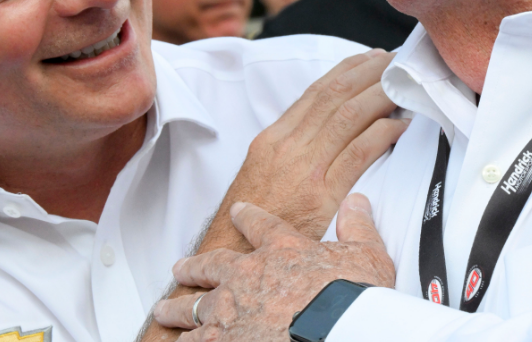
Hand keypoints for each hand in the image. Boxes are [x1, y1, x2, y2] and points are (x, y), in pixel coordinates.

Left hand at [153, 195, 394, 340]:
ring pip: (192, 306)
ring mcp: (229, 311)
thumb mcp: (367, 255)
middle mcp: (247, 275)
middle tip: (180, 266)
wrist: (333, 329)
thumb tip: (359, 202)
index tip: (237, 211)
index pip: (259, 225)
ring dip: (177, 307)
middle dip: (194, 266)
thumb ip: (359, 227)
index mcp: (282, 250)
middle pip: (210, 265)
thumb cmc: (352, 295)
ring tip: (164, 309)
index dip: (246, 216)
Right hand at [224, 49, 403, 238]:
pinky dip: (383, 133)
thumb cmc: (252, 216)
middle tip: (394, 61)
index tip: (369, 59)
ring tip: (402, 85)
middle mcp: (288, 146)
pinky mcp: (321, 194)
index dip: (346, 70)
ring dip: (380, 95)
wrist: (232, 253)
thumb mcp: (262, 172)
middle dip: (368, 73)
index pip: (315, 92)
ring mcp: (305, 168)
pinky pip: (358, 153)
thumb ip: (291, 148)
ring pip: (349, 117)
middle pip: (334, 95)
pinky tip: (400, 126)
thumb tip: (326, 129)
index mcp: (273, 138)